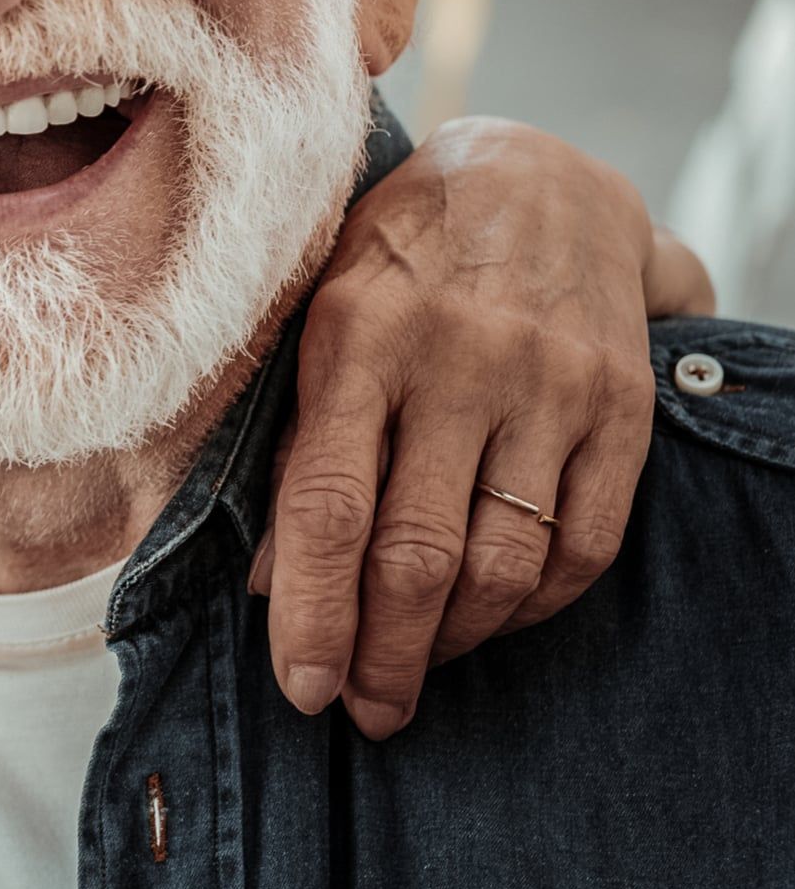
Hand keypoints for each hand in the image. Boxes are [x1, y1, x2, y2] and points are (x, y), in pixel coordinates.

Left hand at [255, 117, 711, 738]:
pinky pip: (584, 546)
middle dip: (384, 654)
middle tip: (362, 710)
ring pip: (503, 563)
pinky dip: (532, 609)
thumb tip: (267, 582)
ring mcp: (550, 384)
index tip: (302, 688)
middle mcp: (459, 360)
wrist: (537, 177)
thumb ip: (295, 442)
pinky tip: (489, 622)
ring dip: (452, 643)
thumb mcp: (318, 319)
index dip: (312, 611)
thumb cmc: (396, 261)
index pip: (327, 503)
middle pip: (417, 552)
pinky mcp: (620, 407)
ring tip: (414, 673)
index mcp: (359, 335)